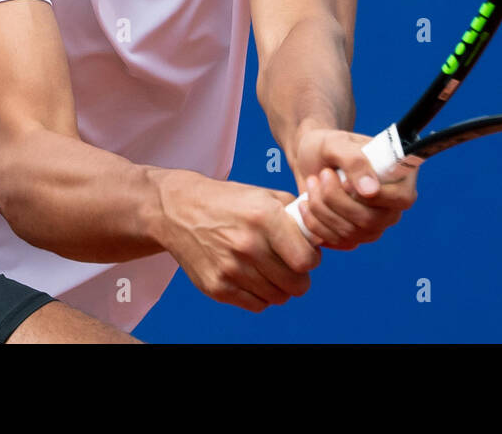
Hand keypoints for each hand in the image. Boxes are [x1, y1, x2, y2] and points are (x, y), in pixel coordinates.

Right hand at [154, 170, 320, 312]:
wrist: (178, 211)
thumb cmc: (228, 202)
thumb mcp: (263, 195)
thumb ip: (295, 214)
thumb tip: (323, 236)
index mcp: (264, 217)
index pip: (306, 260)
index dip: (312, 260)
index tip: (306, 254)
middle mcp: (247, 245)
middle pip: (296, 284)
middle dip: (299, 277)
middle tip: (290, 265)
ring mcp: (230, 269)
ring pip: (278, 298)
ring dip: (280, 287)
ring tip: (270, 270)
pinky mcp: (217, 287)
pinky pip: (257, 306)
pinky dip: (261, 296)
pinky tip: (254, 277)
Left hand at [292, 128, 418, 249]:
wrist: (309, 159)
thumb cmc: (327, 145)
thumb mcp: (337, 143)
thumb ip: (354, 161)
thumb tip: (371, 191)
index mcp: (400, 177)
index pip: (402, 199)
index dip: (374, 195)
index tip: (344, 180)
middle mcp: (392, 206)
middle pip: (372, 220)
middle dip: (337, 199)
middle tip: (321, 175)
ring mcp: (374, 225)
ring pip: (351, 232)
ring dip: (322, 207)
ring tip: (312, 182)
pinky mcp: (354, 237)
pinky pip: (336, 240)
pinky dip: (314, 222)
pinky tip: (305, 203)